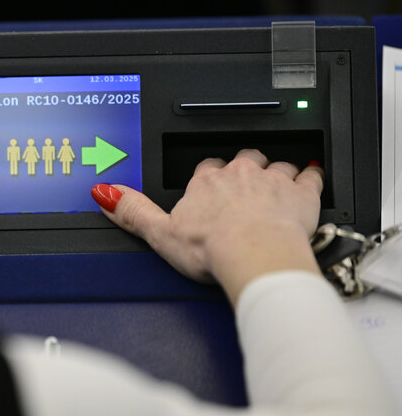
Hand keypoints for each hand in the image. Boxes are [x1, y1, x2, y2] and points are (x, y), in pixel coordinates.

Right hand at [91, 149, 323, 305]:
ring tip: (275, 188)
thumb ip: (133, 211)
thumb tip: (104, 193)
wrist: (255, 257)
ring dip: (276, 173)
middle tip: (243, 189)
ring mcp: (272, 181)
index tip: (209, 189)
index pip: (206, 168)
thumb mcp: (160, 234)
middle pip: (242, 159)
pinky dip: (310, 178)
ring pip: (277, 164)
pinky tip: (309, 182)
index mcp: (206, 182)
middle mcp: (239, 174)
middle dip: (243, 169)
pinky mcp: (302, 193)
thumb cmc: (212, 249)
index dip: (209, 178)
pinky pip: (309, 176)